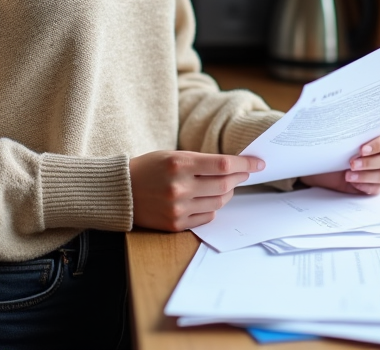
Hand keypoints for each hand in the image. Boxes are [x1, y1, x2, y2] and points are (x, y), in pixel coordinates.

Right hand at [129, 151, 262, 231]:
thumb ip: (201, 162)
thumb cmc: (148, 169)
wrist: (121, 192)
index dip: (245, 163)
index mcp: (179, 163)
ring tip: (224, 186)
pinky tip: (207, 199)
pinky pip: (207, 216)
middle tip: (245, 173)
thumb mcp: (172, 156)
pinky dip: (212, 206)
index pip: (223, 164)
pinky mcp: (176, 224)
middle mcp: (179, 187)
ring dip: (227, 193)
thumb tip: (233, 167)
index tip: (258, 163)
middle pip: (225, 184)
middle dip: (240, 178)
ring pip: (219, 202)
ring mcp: (178, 208)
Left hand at [298, 127, 379, 194]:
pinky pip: (379, 188)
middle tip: (352, 164)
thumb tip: (353, 121)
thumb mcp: (352, 132)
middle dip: (369, 162)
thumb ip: (359, 129)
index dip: (378, 145)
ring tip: (349, 175)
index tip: (361, 149)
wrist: (335, 158)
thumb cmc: (346, 141)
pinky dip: (366, 186)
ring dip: (365, 176)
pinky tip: (354, 183)